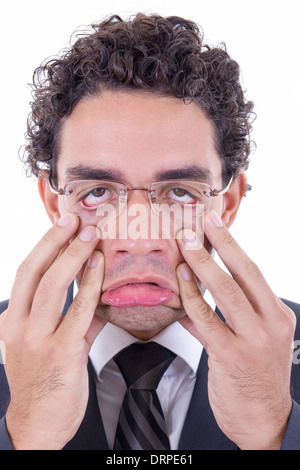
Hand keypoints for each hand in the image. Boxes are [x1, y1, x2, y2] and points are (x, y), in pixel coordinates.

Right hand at [0, 214, 105, 448]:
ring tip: (90, 236)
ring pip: (52, 287)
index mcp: (12, 320)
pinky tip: (100, 269)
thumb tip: (100, 298)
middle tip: (75, 220)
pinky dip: (90, 287)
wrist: (38, 425)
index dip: (44, 245)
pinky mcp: (60, 353)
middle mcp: (19, 326)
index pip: (25, 273)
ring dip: (73, 257)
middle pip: (34, 272)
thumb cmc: (44, 382)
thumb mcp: (48, 345)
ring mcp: (37, 339)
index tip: (61, 224)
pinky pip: (79, 313)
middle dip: (55, 241)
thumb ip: (75, 319)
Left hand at [176, 211, 295, 449]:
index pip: (253, 271)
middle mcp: (270, 323)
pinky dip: (191, 299)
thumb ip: (226, 318)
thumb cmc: (256, 378)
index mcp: (277, 314)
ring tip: (185, 245)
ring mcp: (254, 340)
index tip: (215, 223)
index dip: (232, 244)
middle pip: (243, 273)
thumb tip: (192, 297)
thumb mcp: (253, 341)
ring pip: (226, 292)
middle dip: (220, 244)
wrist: (264, 421)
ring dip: (202, 265)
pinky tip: (179, 284)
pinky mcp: (232, 356)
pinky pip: (207, 321)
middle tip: (198, 223)